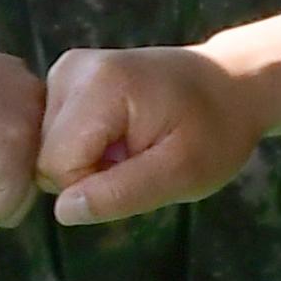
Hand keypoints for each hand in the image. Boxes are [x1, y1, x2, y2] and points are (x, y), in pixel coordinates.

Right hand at [40, 46, 268, 225]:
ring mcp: (67, 69)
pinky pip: (57, 133)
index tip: (141, 169)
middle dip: (91, 172)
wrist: (232, 84)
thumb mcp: (181, 173)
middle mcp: (72, 69)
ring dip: (91, 160)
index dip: (95, 186)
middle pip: (47, 154)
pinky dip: (88, 145)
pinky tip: (123, 135)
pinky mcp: (68, 77)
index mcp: (99, 86)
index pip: (57, 166)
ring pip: (48, 146)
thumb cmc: (215, 130)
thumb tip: (63, 211)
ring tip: (136, 143)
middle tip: (142, 157)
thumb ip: (120, 194)